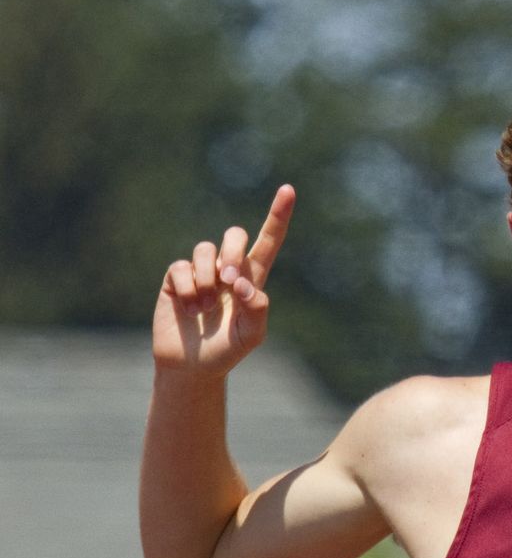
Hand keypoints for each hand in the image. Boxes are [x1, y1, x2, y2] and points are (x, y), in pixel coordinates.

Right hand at [152, 185, 294, 379]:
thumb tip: (243, 282)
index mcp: (252, 280)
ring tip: (205, 309)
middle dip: (234, 252)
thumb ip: (257, 308)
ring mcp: (201, 271)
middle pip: (235, 235)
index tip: (289, 190)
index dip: (278, 217)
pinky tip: (190, 311)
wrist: (192, 367)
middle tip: (230, 281)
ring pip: (206, 250)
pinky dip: (189, 290)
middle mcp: (227, 269)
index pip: (268, 242)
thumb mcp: (251, 335)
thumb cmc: (226, 351)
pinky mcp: (177, 278)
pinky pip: (182, 268)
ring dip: (208, 280)